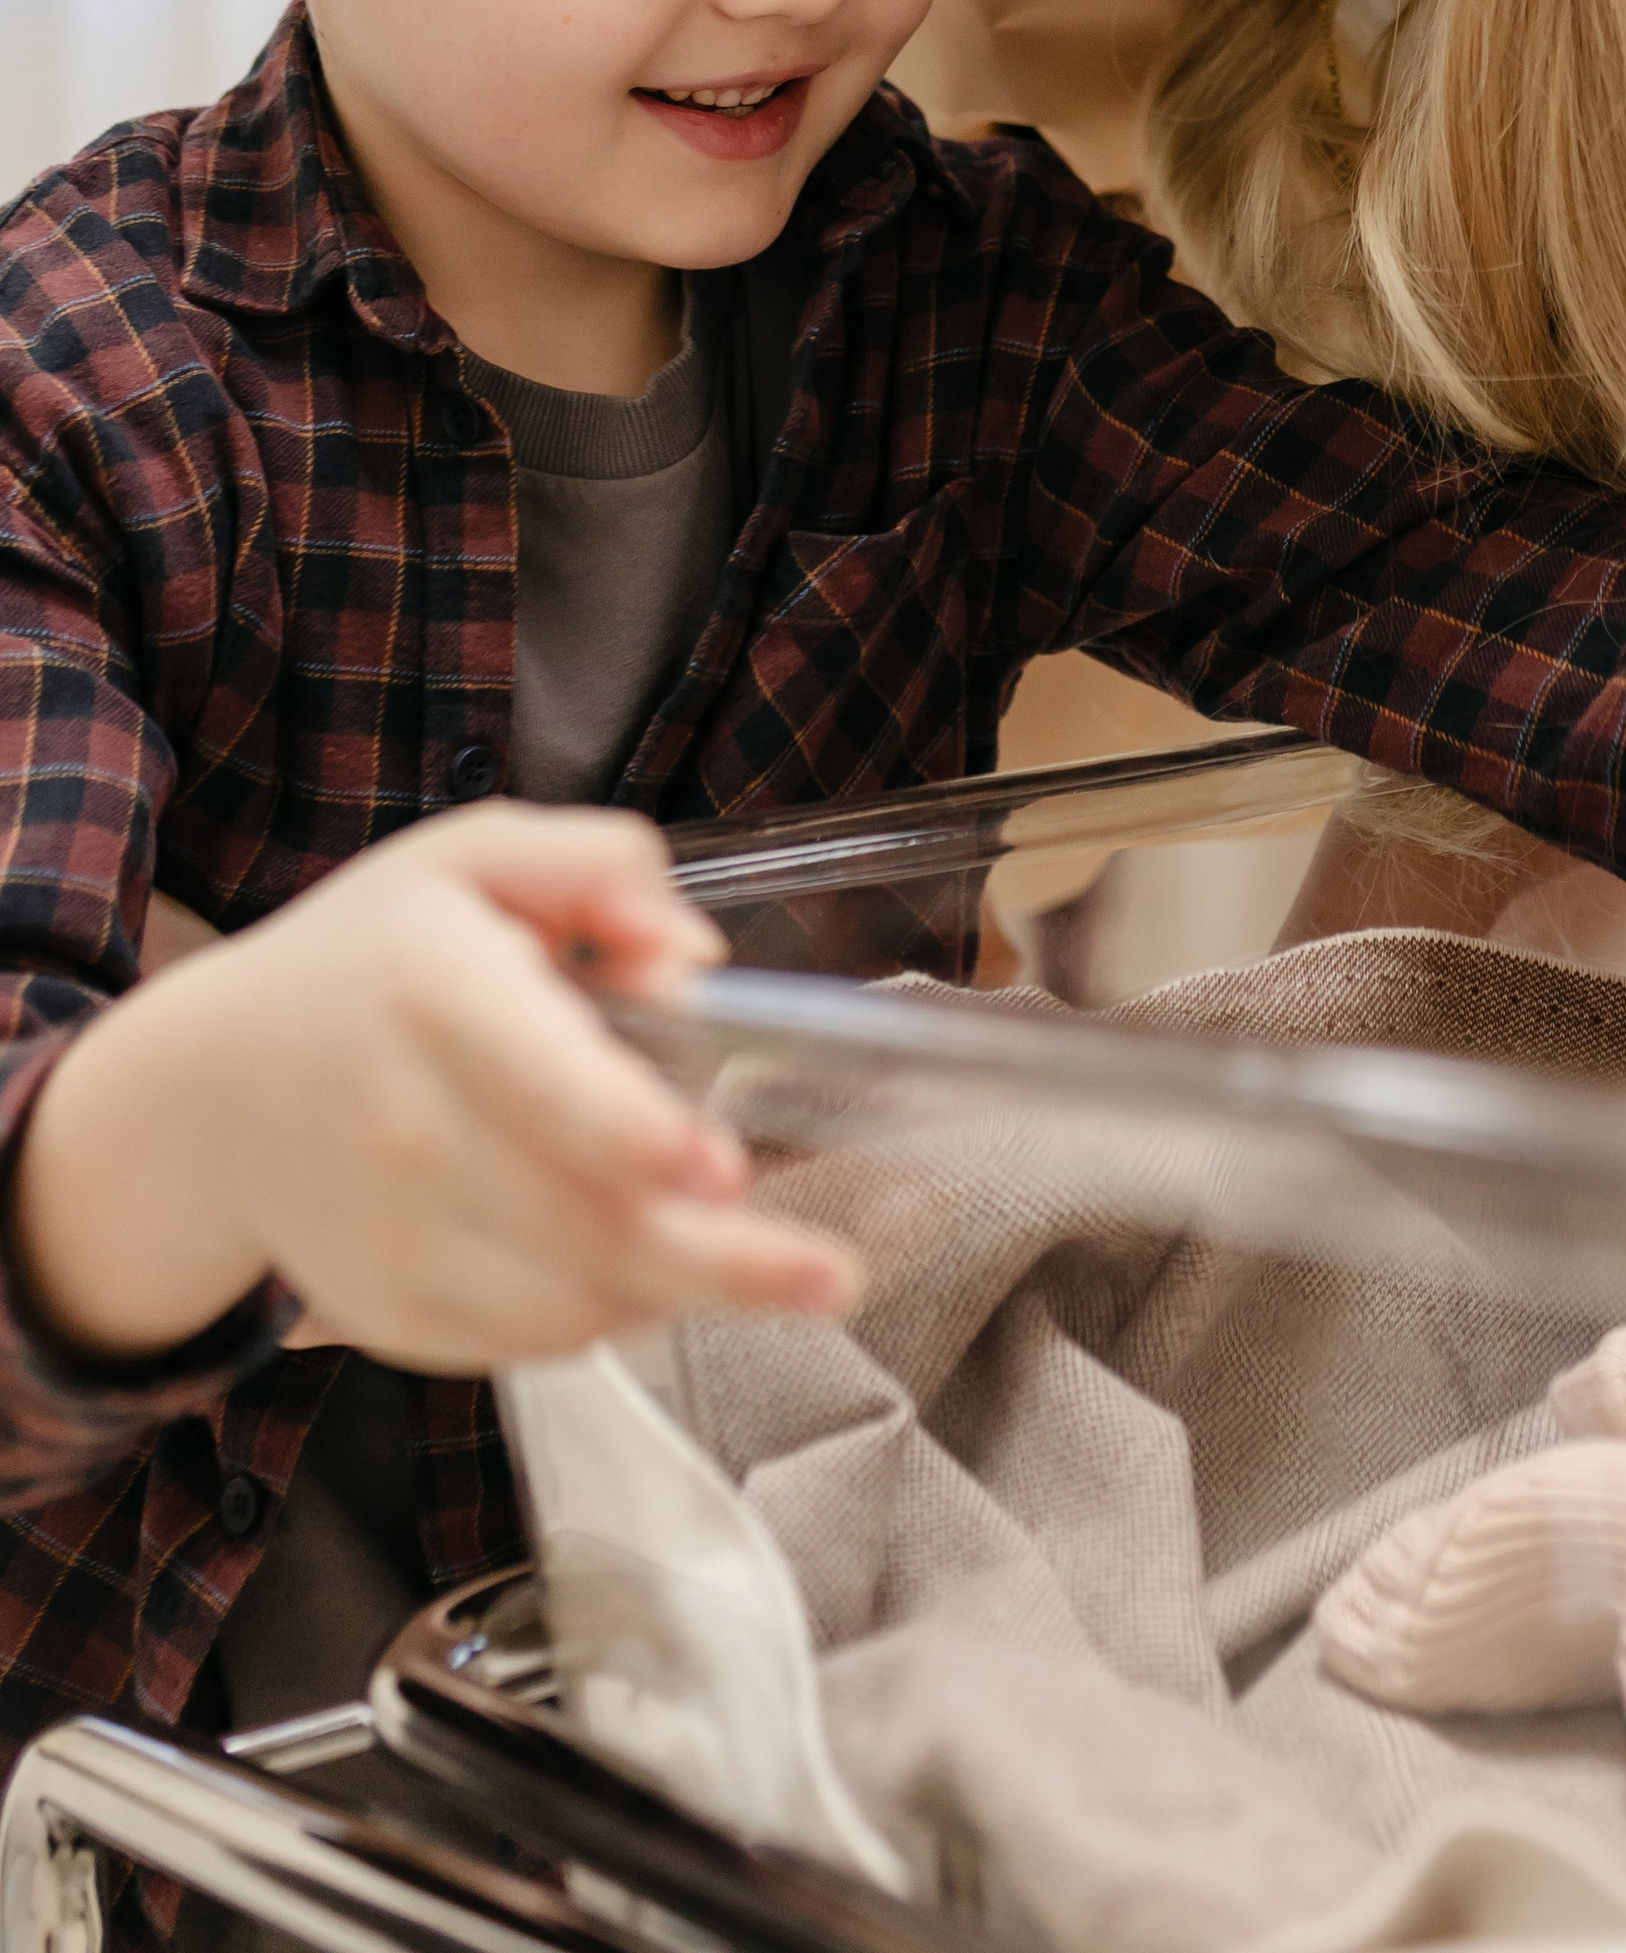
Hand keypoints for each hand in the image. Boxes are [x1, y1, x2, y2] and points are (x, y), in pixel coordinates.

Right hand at [10, 804, 856, 1371]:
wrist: (213, 1092)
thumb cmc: (372, 957)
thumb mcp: (475, 858)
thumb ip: (599, 867)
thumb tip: (690, 957)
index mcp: (434, 997)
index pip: (540, 1089)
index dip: (636, 1139)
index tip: (723, 1165)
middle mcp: (406, 1130)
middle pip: (585, 1224)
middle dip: (727, 1262)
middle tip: (838, 1274)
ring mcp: (393, 1239)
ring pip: (572, 1303)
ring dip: (685, 1292)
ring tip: (776, 1268)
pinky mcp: (394, 1314)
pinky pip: (530, 1341)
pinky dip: (612, 1316)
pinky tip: (658, 1270)